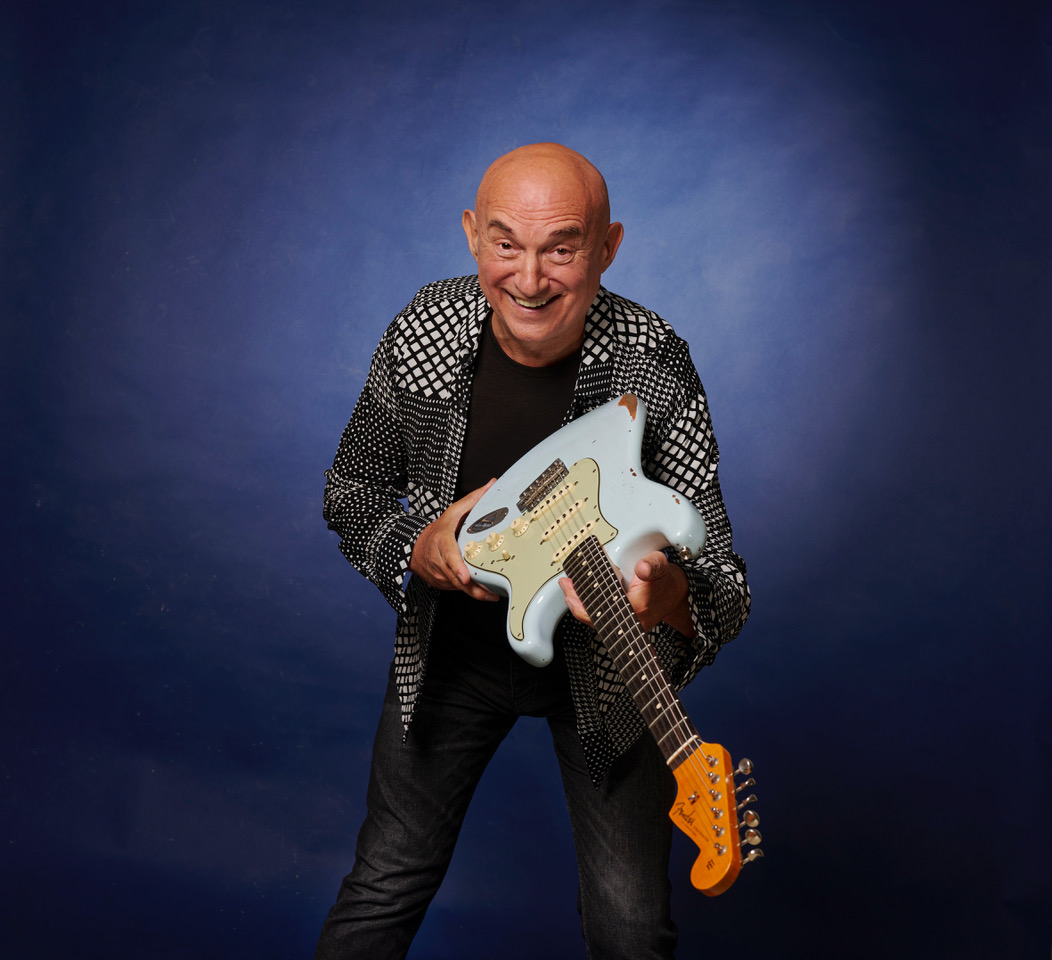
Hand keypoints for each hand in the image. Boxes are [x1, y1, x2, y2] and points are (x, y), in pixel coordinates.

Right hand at [409, 480, 499, 600]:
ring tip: (493, 595)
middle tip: (492, 593)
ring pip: (458, 588)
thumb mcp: (452, 513)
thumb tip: (490, 485)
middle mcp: (439, 561)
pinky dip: (469, 592)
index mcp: (443, 543)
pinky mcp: (441, 584)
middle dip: (474, 588)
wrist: (412, 548)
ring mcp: (439, 575)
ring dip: (475, 592)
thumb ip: (472, 500)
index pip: (450, 557)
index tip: (465, 577)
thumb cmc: (436, 531)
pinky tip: (483, 592)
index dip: (458, 568)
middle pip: (457, 578)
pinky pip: (457, 590)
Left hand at [559, 549, 694, 635]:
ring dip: (580, 604)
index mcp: (636, 609)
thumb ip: (652, 565)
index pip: (602, 612)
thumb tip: (642, 568)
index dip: (582, 603)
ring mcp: (626, 625)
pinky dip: (589, 606)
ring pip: (596, 619)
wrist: (675, 593)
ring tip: (568, 587)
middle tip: (565, 584)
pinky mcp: (623, 622)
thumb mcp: (661, 567)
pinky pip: (601, 618)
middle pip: (594, 618)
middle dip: (576, 602)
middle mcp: (630, 622)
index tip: (571, 589)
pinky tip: (580, 594)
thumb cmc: (666, 581)